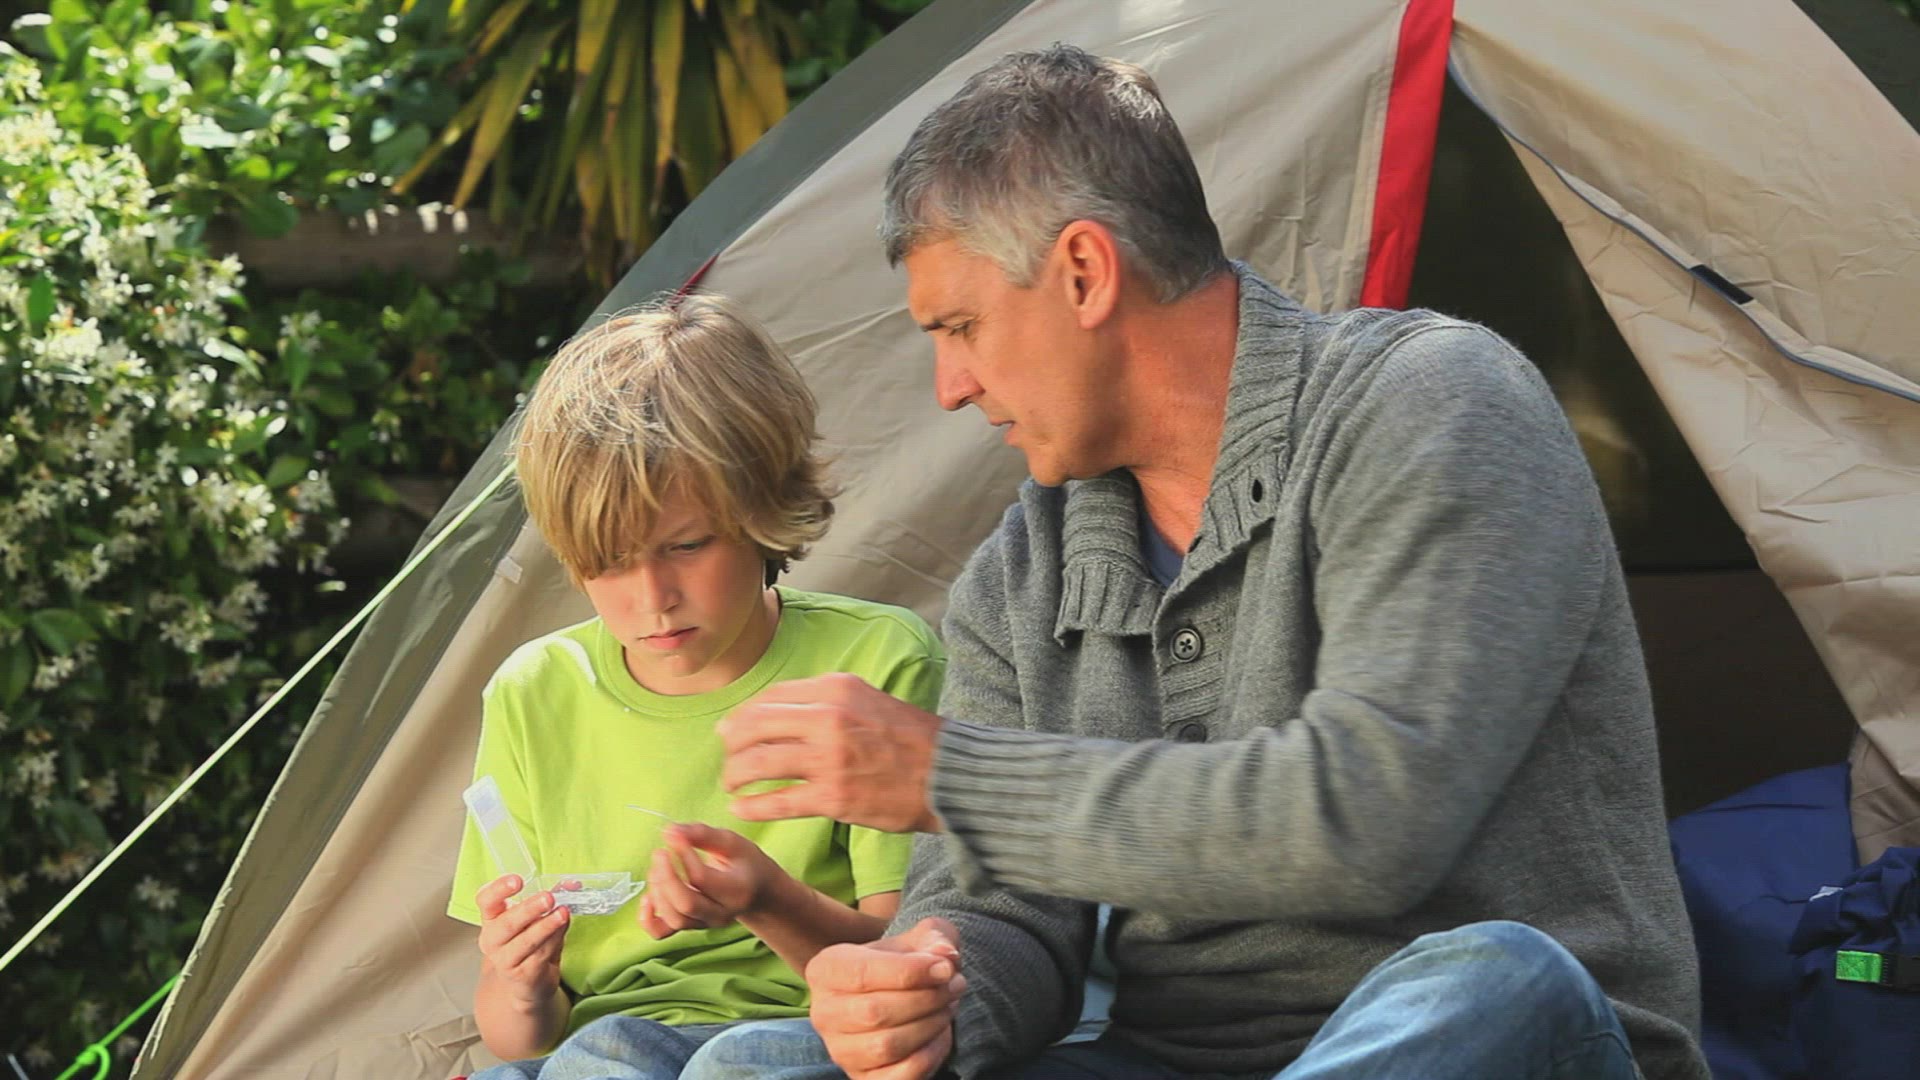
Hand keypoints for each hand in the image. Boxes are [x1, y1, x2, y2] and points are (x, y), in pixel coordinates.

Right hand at [476, 874, 569, 1003]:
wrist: (526, 982)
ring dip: (546, 926)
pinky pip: (540, 955)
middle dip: (529, 909)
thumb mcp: (535, 919)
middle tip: (548, 897)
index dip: (499, 889)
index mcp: (492, 918)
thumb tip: (572, 884)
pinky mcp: (522, 975)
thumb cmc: (529, 944)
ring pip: (526, 941)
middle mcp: (493, 939)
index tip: (517, 880)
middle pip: (506, 923)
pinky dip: (554, 940)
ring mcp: (505, 959)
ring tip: (562, 913)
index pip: (486, 900)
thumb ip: (550, 901)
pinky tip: (563, 929)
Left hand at [637, 823, 780, 937]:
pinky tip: (647, 898)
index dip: (683, 855)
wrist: (756, 890)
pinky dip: (648, 918)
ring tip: (658, 868)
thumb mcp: (731, 842)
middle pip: (686, 904)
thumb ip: (702, 834)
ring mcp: (705, 924)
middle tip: (660, 852)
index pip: (701, 878)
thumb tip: (670, 832)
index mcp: (737, 890)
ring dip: (658, 891)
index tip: (676, 837)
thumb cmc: (744, 863)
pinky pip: (662, 933)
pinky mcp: (690, 927)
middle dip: (666, 876)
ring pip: (674, 918)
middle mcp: (722, 913)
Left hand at [718, 673, 943, 832]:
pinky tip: (742, 809)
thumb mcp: (866, 698)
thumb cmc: (909, 737)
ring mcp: (829, 758)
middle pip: (755, 727)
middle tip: (727, 759)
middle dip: (731, 746)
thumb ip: (822, 700)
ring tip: (731, 785)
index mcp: (835, 688)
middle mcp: (828, 718)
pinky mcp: (833, 797)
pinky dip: (753, 806)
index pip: (769, 698)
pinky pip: (778, 801)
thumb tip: (771, 711)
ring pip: (759, 763)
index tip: (731, 731)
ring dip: (736, 775)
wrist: (948, 773)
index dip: (743, 716)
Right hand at [808, 918, 965, 1079]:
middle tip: (955, 985)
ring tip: (948, 1006)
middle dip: (926, 999)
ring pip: (885, 1046)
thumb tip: (946, 956)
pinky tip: (940, 1034)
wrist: (901, 992)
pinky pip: (898, 1076)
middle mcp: (824, 1012)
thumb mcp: (920, 938)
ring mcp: (840, 1050)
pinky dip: (929, 1055)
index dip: (909, 972)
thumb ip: (935, 938)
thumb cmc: (906, 962)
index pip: (861, 974)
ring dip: (930, 1026)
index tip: (945, 968)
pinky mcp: (861, 1078)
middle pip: (874, 1012)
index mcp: (826, 969)